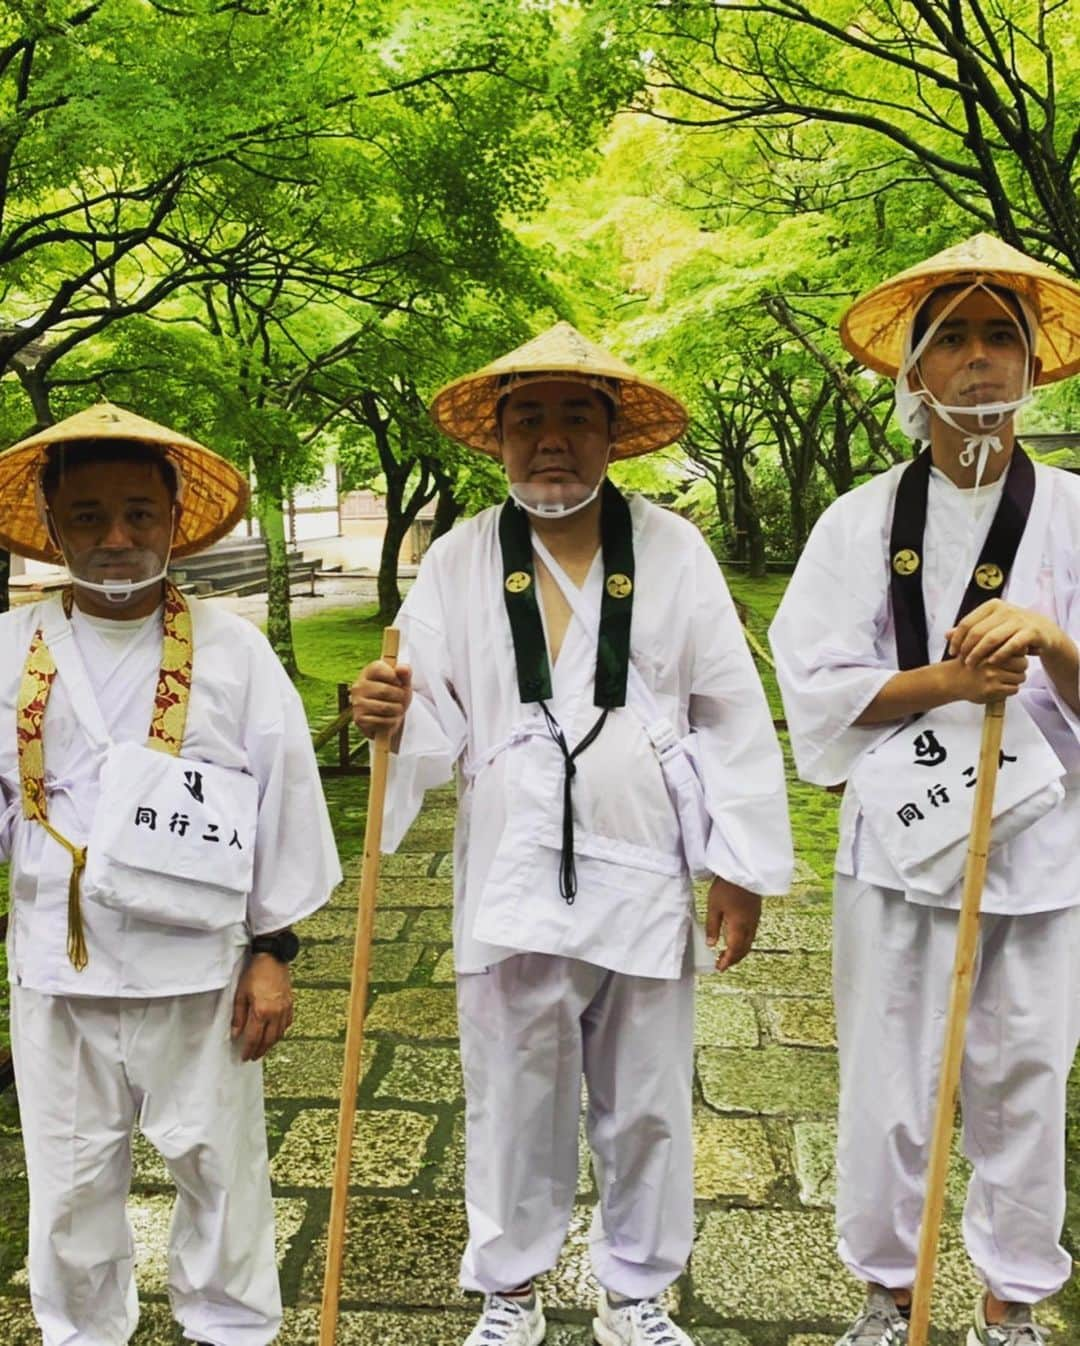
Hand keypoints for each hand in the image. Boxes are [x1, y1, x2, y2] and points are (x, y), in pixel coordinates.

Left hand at [231, 955, 293, 1061]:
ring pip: (279, 1034)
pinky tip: (275, 1034)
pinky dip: (281, 1032)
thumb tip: (236, 1033)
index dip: (248, 1049)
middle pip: (268, 1040)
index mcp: (261, 1012)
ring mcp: (285, 1009)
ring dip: (270, 1044)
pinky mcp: (290, 1004)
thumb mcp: (241, 994)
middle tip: (253, 1057)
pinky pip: (287, 1024)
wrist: (272, 958)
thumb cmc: (255, 973)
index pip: (254, 1038)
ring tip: (263, 1049)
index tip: (244, 1057)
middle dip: (260, 1050)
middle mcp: (275, 1013)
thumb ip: (238, 1016)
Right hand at [350, 659, 411, 739]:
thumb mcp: (403, 683)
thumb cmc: (395, 695)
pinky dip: (391, 722)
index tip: (398, 683)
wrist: (389, 717)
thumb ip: (405, 673)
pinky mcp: (359, 719)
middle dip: (399, 697)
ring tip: (396, 709)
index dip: (393, 676)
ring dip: (397, 710)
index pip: (378, 668)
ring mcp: (357, 703)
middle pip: (385, 690)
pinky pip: (382, 721)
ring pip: (385, 708)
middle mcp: (359, 686)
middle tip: (400, 699)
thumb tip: (403, 668)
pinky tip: (389, 718)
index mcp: (368, 673)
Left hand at [705, 877, 761, 972]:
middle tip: (722, 963)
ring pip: (749, 942)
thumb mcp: (714, 907)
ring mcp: (755, 920)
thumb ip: (712, 927)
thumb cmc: (727, 887)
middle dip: (733, 959)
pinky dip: (744, 942)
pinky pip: (751, 934)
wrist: (745, 870)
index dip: (727, 961)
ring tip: (728, 954)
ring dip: (739, 951)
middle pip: (744, 949)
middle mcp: (749, 926)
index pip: (734, 950)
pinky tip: (736, 939)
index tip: (719, 967)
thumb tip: (711, 944)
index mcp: (739, 926)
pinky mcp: (756, 913)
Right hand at [941, 650, 1027, 704]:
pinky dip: (1010, 689)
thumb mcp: (980, 647)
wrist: (951, 679)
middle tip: (1013, 670)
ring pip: (1020, 677)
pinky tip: (1002, 687)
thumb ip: (999, 645)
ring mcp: (993, 676)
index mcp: (990, 649)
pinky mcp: (992, 690)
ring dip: (1016, 679)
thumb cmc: (968, 663)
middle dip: (1020, 667)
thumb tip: (1026, 647)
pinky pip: (1013, 689)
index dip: (1019, 654)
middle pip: (1023, 664)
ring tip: (1006, 679)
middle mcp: (992, 661)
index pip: (1019, 650)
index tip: (1015, 657)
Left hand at [947, 599, 1063, 667]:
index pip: (967, 623)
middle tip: (962, 662)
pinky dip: (1000, 654)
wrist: (1043, 630)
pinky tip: (991, 663)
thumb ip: (970, 629)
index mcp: (991, 606)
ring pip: (992, 638)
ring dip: (979, 654)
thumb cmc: (1011, 629)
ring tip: (972, 665)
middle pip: (977, 631)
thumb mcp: (991, 626)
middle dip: (967, 649)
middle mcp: (1004, 609)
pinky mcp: (1031, 631)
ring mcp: (1018, 620)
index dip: (957, 639)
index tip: (952, 653)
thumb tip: (946, 635)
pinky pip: (1012, 645)